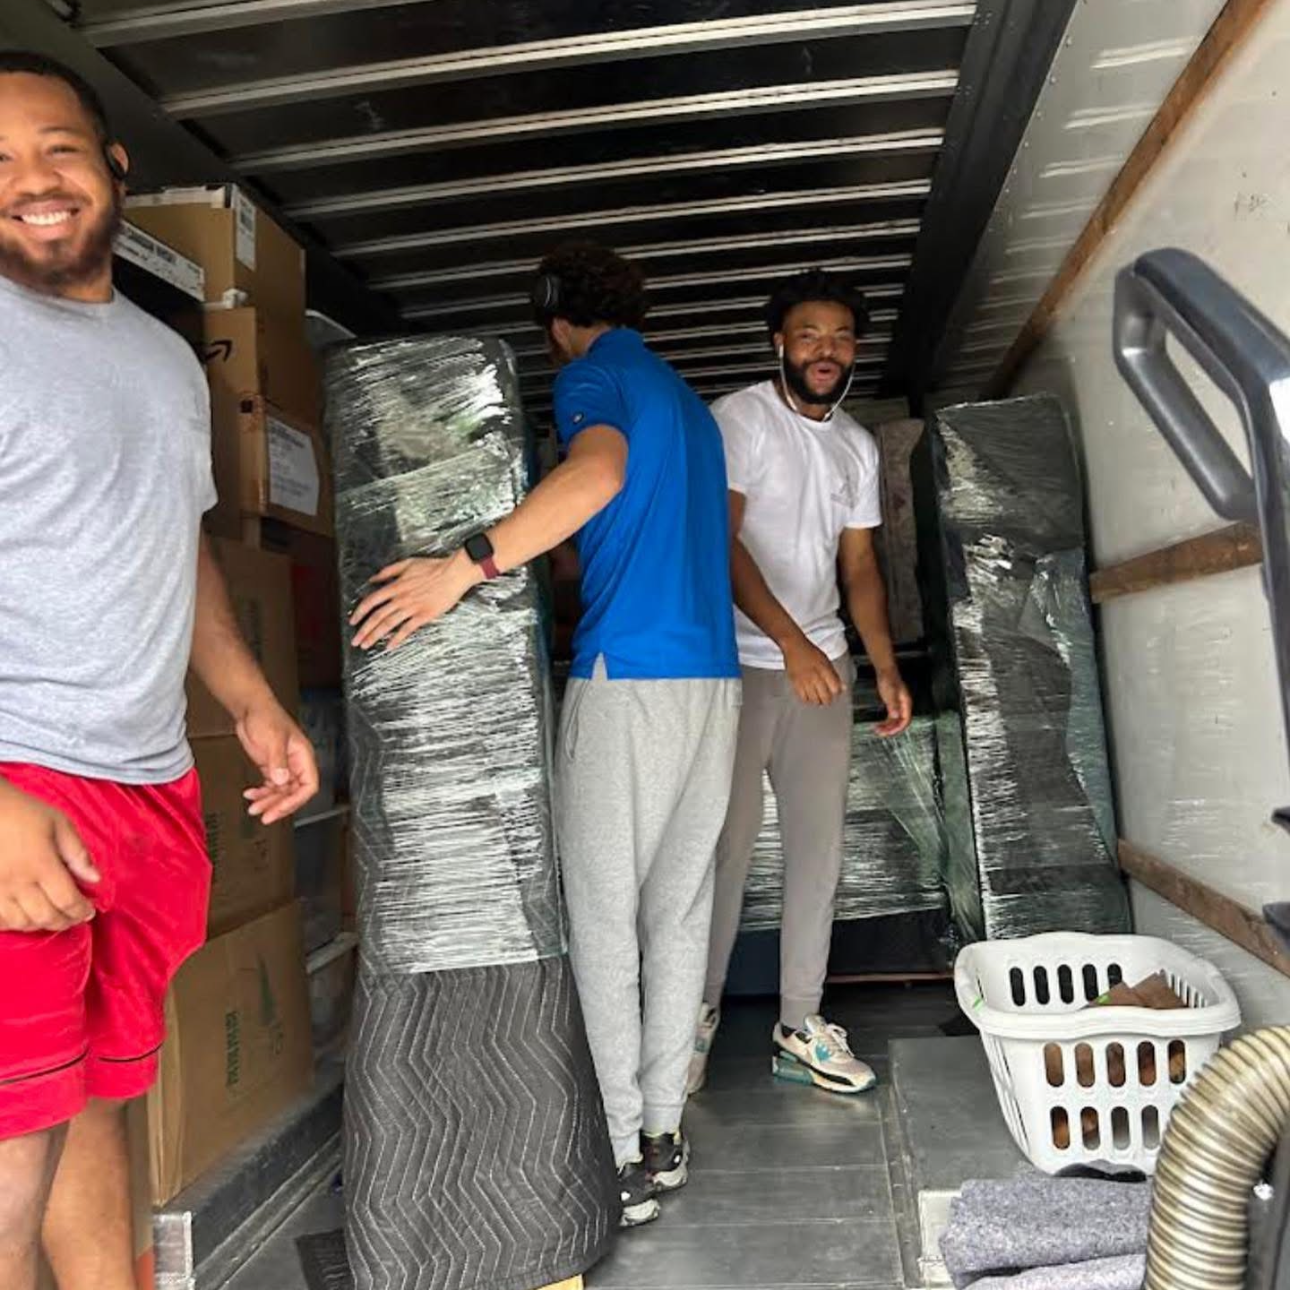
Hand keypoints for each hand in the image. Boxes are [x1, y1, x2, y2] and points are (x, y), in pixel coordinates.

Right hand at [0, 782, 98, 931]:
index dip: (81, 911)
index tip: (89, 911)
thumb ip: (78, 853)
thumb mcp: (58, 823)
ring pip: (21, 923)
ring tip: (53, 916)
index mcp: (40, 864)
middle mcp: (16, 882)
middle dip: (65, 921)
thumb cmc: (21, 812)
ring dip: (41, 924)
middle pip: (45, 916)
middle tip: (75, 917)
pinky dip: (14, 923)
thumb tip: (94, 878)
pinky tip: (24, 915)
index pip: (67, 900)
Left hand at [237, 700, 319, 824]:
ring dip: (268, 802)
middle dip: (279, 805)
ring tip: (253, 808)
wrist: (250, 708)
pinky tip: (250, 795)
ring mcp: (283, 766)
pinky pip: (270, 786)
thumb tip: (281, 781)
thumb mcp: (273, 738)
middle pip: (293, 793)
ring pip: (280, 792)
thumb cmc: (266, 716)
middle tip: (264, 815)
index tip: (280, 809)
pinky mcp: (270, 766)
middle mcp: (295, 764)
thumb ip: (278, 760)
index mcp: (303, 757)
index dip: (296, 800)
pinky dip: (261, 793)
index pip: (308, 786)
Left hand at [350, 552, 481, 652]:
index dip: (360, 612)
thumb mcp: (407, 563)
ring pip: (388, 624)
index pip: (371, 601)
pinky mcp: (424, 615)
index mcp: (395, 586)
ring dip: (375, 636)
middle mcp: (401, 598)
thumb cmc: (433, 567)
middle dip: (364, 630)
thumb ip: (388, 572)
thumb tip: (373, 579)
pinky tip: (389, 646)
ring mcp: (412, 608)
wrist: (453, 573)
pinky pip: (407, 629)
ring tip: (366, 645)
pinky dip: (397, 639)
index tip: (353, 621)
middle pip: (377, 616)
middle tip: (356, 640)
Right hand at [782, 636, 843, 705]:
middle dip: (828, 699)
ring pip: (814, 699)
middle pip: (825, 697)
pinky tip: (809, 695)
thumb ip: (834, 675)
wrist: (794, 646)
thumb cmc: (810, 652)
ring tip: (818, 697)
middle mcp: (815, 676)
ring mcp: (805, 680)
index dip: (837, 692)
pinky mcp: (795, 683)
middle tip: (826, 698)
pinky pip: (803, 697)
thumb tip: (843, 688)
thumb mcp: (826, 660)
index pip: (835, 689)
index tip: (835, 691)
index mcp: (825, 669)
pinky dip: (807, 699)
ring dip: (818, 700)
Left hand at [875, 667, 913, 736]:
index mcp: (906, 704)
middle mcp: (903, 706)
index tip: (890, 732)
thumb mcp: (890, 692)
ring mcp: (897, 706)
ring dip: (887, 727)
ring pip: (894, 721)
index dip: (898, 728)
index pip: (905, 720)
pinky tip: (879, 724)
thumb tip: (896, 715)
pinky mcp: (892, 705)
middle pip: (900, 722)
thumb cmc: (889, 679)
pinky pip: (890, 717)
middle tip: (882, 733)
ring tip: (878, 730)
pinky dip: (885, 722)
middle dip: (891, 729)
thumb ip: (893, 704)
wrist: (885, 672)